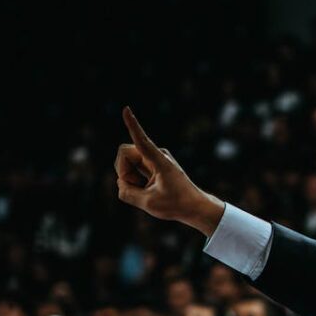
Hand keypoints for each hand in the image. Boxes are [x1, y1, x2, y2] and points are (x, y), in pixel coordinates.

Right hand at [115, 107, 223, 234]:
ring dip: (129, 178)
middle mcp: (156, 154)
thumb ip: (127, 192)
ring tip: (146, 190)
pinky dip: (133, 180)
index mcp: (160, 161)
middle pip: (124, 154)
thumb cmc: (176, 205)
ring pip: (126, 162)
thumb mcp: (149, 203)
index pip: (142, 140)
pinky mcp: (151, 164)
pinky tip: (145, 187)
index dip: (132, 126)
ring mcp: (153, 158)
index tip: (126, 109)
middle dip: (123, 172)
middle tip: (138, 187)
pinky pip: (131, 168)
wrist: (194, 207)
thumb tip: (120, 182)